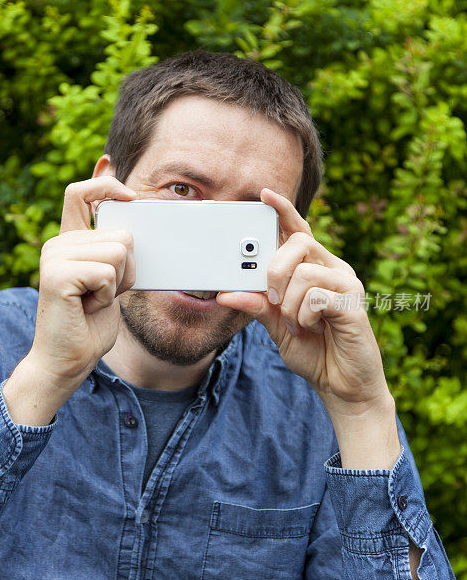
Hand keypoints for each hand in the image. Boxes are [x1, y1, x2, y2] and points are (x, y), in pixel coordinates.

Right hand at [29, 177, 136, 385]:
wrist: (67, 360)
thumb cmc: (90, 323)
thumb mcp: (110, 280)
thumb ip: (115, 253)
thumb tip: (138, 227)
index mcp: (69, 241)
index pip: (81, 192)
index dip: (107, 185)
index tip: (131, 197)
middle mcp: (58, 244)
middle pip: (122, 235)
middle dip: (128, 269)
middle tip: (102, 293)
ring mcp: (54, 257)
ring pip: (119, 252)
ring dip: (118, 283)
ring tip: (94, 300)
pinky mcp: (57, 275)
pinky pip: (107, 273)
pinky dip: (108, 295)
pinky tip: (88, 307)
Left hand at [215, 188, 390, 412]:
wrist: (341, 385)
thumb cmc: (313, 351)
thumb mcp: (276, 326)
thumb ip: (256, 305)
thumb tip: (225, 291)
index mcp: (314, 269)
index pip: (298, 231)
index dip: (284, 210)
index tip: (265, 194)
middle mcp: (333, 269)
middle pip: (299, 243)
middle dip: (275, 270)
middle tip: (273, 299)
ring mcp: (346, 284)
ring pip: (305, 272)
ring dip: (289, 303)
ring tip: (295, 323)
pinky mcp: (354, 302)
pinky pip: (318, 296)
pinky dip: (304, 316)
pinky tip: (312, 328)